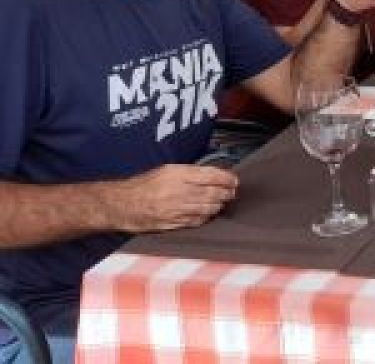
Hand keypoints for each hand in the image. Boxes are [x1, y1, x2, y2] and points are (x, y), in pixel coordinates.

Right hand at [111, 163, 237, 231]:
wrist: (121, 204)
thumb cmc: (143, 186)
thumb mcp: (166, 170)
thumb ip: (189, 172)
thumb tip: (212, 174)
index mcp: (177, 175)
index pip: (211, 175)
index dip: (227, 178)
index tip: (234, 180)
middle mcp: (178, 191)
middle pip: (213, 192)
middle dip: (226, 193)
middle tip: (231, 192)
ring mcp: (175, 209)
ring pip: (208, 208)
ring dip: (218, 205)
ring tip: (221, 202)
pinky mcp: (172, 223)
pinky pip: (196, 221)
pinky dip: (205, 217)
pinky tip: (207, 213)